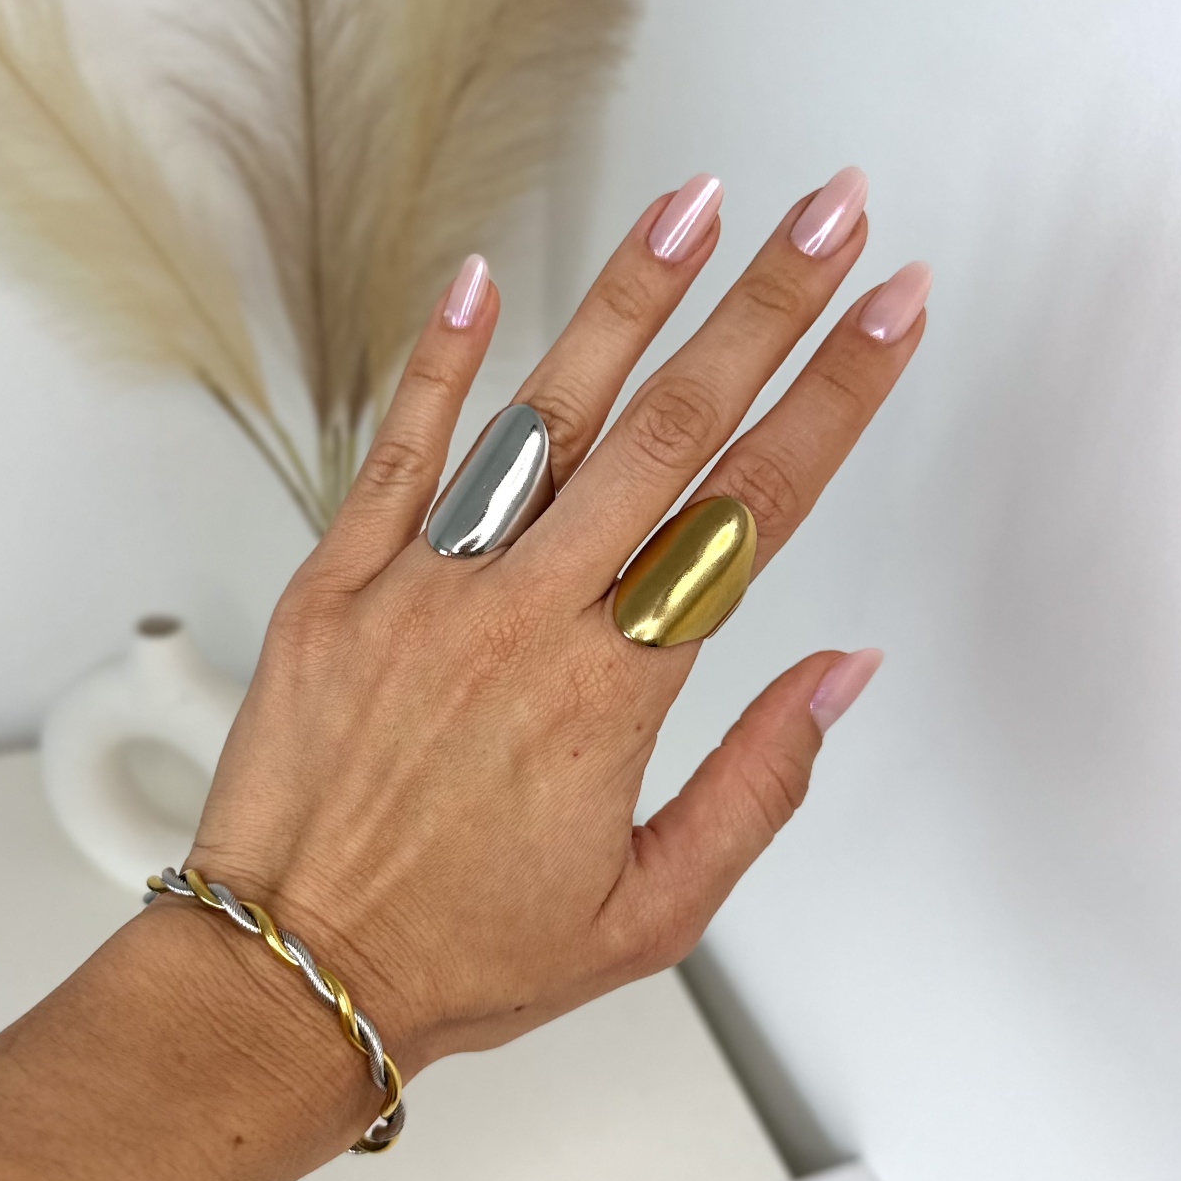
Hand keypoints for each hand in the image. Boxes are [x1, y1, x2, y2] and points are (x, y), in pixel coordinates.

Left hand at [190, 171, 925, 1079]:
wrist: (291, 974)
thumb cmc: (465, 955)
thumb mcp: (651, 912)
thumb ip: (758, 785)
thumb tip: (841, 672)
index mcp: (613, 693)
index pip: (752, 512)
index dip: (835, 401)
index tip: (890, 315)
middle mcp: (524, 618)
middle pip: (670, 432)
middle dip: (766, 309)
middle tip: (829, 214)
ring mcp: (422, 591)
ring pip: (542, 418)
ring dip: (626, 302)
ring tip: (695, 206)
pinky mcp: (333, 587)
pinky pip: (392, 455)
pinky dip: (436, 364)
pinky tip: (481, 279)